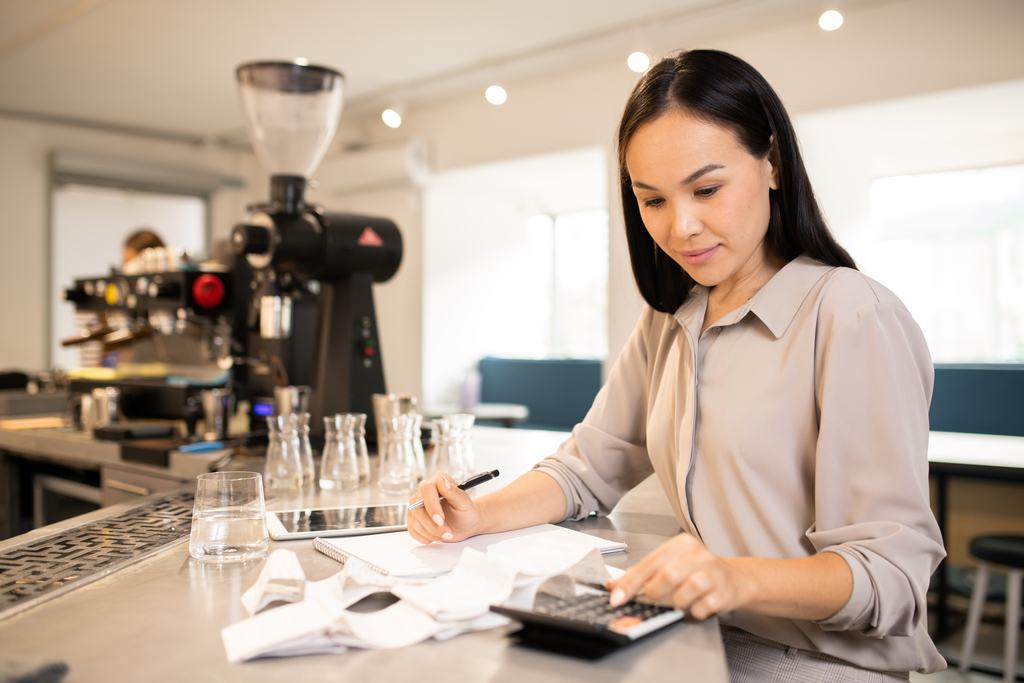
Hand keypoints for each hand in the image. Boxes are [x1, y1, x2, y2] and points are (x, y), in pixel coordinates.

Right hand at [406, 472, 484, 543]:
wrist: (465, 525)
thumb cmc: (467, 512)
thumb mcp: (465, 503)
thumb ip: (454, 492)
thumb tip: (442, 481)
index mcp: (437, 481)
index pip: (426, 489)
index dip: (432, 506)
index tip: (441, 520)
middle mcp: (424, 492)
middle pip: (417, 508)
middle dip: (432, 525)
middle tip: (447, 533)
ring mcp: (416, 506)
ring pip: (415, 521)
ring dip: (432, 533)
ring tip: (446, 534)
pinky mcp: (413, 519)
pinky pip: (413, 530)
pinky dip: (426, 537)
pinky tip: (437, 535)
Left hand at [606, 533, 756, 619]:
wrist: (736, 579)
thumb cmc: (698, 571)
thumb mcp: (671, 565)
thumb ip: (643, 574)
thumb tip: (613, 585)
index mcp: (681, 544)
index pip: (649, 563)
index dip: (630, 582)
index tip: (616, 597)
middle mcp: (698, 554)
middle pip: (667, 576)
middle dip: (654, 593)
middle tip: (652, 600)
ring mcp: (713, 573)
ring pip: (684, 593)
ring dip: (676, 603)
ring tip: (679, 601)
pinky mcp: (723, 592)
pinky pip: (700, 608)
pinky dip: (693, 612)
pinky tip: (696, 606)